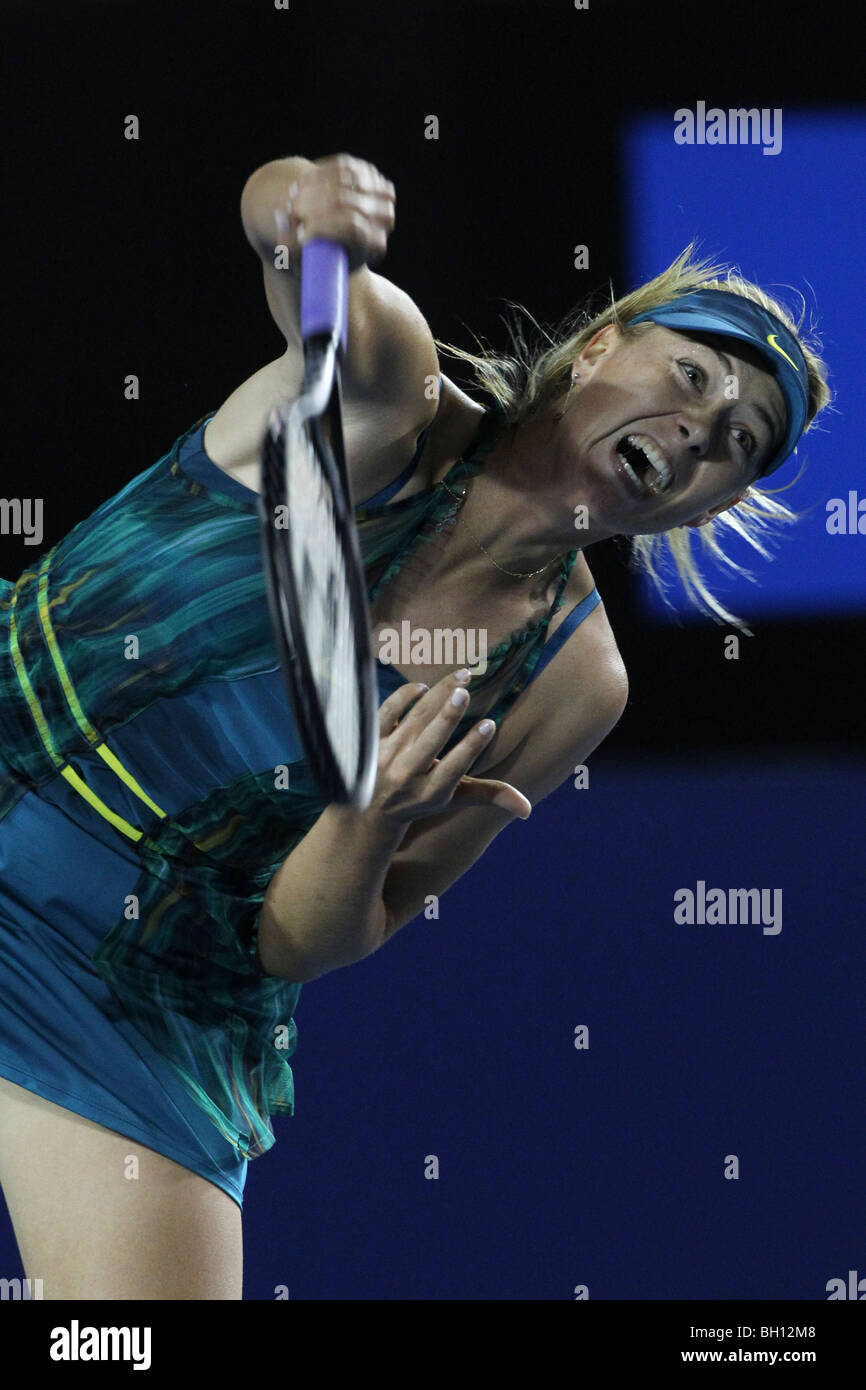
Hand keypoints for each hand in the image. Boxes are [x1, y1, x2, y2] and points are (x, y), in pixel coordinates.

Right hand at [276, 153, 394, 273]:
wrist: (336, 235)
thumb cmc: (322, 254)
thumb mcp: (310, 263)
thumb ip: (295, 252)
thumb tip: (285, 239)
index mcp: (376, 245)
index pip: (352, 227)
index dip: (323, 226)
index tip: (299, 233)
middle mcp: (384, 219)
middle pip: (346, 202)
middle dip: (313, 204)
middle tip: (291, 210)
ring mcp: (378, 193)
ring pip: (345, 181)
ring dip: (314, 187)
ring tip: (294, 196)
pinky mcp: (368, 173)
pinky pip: (343, 166)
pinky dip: (321, 172)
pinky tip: (304, 182)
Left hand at [370, 671, 531, 824]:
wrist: (368, 810)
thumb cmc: (421, 799)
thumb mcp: (454, 800)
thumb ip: (490, 796)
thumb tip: (527, 809)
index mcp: (431, 792)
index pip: (454, 768)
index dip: (472, 746)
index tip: (490, 724)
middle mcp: (406, 775)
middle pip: (431, 741)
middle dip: (449, 716)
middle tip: (465, 691)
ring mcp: (385, 756)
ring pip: (414, 719)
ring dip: (437, 695)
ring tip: (461, 677)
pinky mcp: (369, 740)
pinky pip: (387, 711)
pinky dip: (404, 696)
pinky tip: (424, 688)